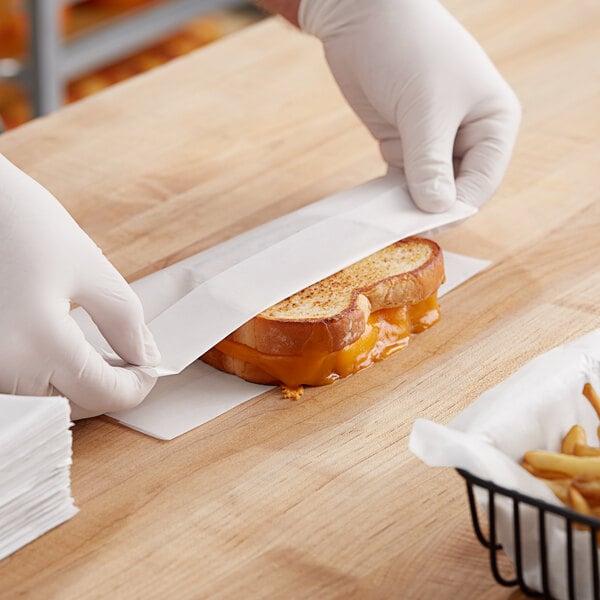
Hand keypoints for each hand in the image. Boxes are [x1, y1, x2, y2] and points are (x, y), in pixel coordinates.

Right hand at [0, 155, 159, 418]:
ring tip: (102, 357)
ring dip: (75, 389)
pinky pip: (15, 385)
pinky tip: (62, 354)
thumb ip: (124, 319)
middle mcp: (0, 366)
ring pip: (40, 403)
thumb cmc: (17, 220)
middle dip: (107, 391)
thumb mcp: (87, 265)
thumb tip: (143, 356)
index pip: (102, 394)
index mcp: (35, 344)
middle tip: (131, 362)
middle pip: (70, 408)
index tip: (150, 370)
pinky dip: (45, 380)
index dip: (136, 387)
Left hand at [299, 0, 520, 211]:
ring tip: (385, 221)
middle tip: (400, 229)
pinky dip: (392, 195)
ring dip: (408, 206)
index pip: (482, 182)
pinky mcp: (404, 143)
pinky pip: (403, 180)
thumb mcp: (425, 108)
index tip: (425, 225)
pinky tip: (377, 208)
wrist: (362, 18)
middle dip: (431, 210)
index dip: (456, 207)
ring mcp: (434, 142)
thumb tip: (438, 210)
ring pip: (427, 190)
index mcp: (493, 123)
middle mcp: (468, 136)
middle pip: (455, 190)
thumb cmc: (407, 50)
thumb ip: (431, 162)